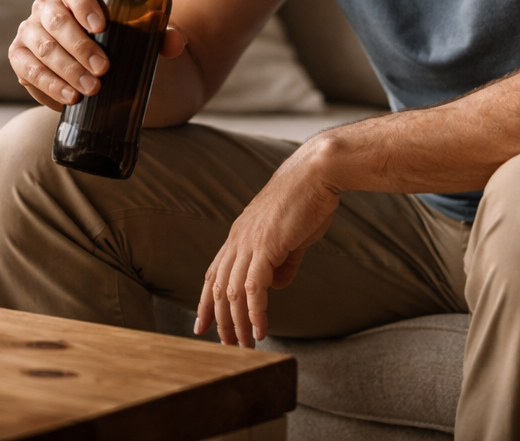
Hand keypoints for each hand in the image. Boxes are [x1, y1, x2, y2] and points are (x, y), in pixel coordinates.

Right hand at [9, 0, 184, 111]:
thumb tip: (176, 42)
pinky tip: (69, 98)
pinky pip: (27, 69)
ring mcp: (30, 32)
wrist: (95, 67)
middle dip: (80, 47)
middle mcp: (46, 8)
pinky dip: (48, 85)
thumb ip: (161, 36)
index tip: (102, 27)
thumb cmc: (117, 43)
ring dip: (66, 70)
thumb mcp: (141, 38)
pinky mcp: (20, 57)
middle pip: (57, 21)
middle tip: (103, 69)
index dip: (84, 6)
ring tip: (91, 90)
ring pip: (42, 47)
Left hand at [195, 140, 341, 347]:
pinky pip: (254, 288)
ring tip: (244, 345)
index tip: (202, 324)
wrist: (317, 173)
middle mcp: (237, 239)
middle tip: (226, 345)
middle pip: (217, 287)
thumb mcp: (292, 237)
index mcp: (240, 234)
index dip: (206, 301)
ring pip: (232, 292)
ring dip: (237, 322)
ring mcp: (249, 242)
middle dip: (219, 320)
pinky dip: (255, 312)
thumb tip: (277, 284)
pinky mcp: (266, 246)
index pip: (213, 273)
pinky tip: (261, 329)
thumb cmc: (308, 200)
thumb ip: (283, 262)